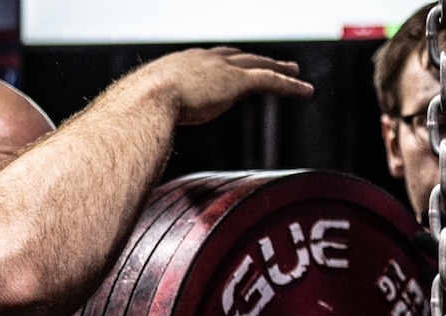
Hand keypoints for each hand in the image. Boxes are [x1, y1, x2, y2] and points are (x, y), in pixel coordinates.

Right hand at [132, 48, 312, 126]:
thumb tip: (145, 129)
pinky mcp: (236, 82)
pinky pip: (270, 80)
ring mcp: (220, 68)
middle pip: (238, 56)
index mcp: (181, 63)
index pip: (210, 59)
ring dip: (279, 68)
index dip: (227, 62)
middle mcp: (202, 59)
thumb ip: (156, 114)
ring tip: (297, 73)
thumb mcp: (148, 109)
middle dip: (257, 59)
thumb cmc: (139, 110)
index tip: (237, 65)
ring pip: (259, 64)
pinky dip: (290, 85)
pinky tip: (306, 91)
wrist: (145, 101)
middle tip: (275, 62)